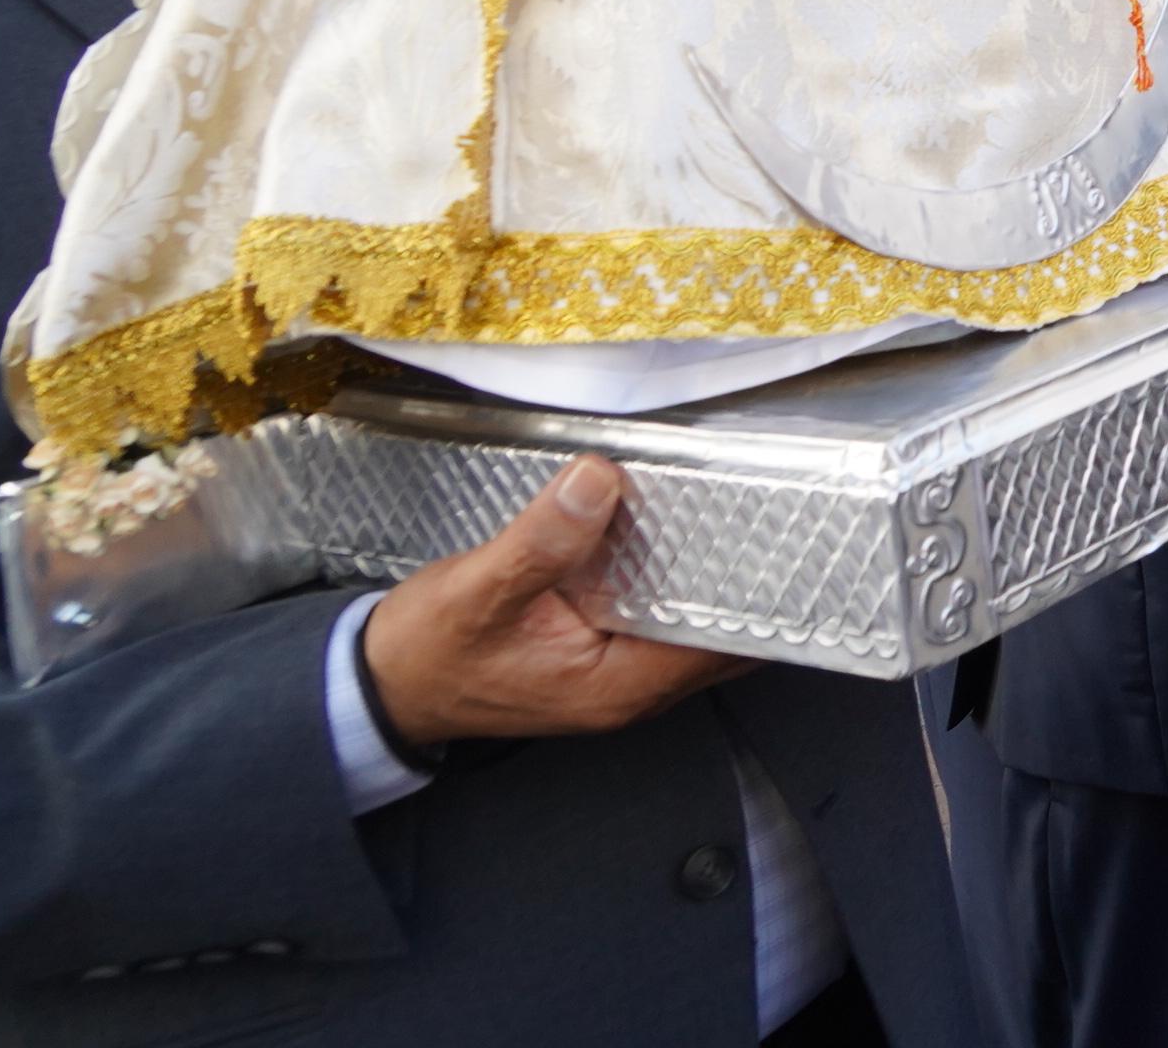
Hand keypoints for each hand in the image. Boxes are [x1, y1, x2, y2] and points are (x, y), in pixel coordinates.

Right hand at [360, 459, 750, 746]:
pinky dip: (678, 573)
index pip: (723, 641)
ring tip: (747, 502)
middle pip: (725, 630)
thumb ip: (540, 541)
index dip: (762, 592)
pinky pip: (662, 609)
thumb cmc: (426, 652)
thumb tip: (597, 481)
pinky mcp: (604, 648)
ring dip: (717, 571)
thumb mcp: (476, 591)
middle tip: (779, 502)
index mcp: (619, 685)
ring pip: (697, 617)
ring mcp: (621, 669)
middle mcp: (633, 686)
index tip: (786, 536)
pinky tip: (685, 526)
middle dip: (752, 574)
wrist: (382, 684)